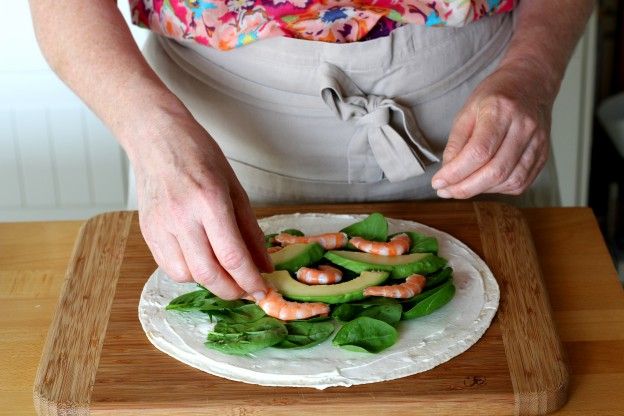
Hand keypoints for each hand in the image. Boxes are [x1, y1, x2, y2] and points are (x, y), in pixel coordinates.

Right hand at [129, 110, 271, 299]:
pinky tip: (201, 261)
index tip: (263, 291)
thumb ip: (250, 230)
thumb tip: (264, 265)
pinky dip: (189, 272)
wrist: (156, 138)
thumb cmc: (199, 156)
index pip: (232, 256)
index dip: (250, 280)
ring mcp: (160, 226)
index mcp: (210, 201)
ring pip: (187, 275)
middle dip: (232, 290)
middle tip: (246, 290)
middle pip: (208, 274)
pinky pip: (169, 267)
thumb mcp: (235, 188)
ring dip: (210, 281)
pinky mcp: (147, 232)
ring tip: (224, 271)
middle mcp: (182, 217)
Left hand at [431, 64, 554, 198]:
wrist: (530, 84)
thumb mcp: (467, 111)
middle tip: (446, 191)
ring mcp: (538, 142)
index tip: (438, 183)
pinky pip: (520, 183)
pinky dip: (498, 188)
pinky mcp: (543, 155)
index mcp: (501, 110)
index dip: (456, 173)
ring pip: (510, 180)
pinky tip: (483, 183)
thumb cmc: (495, 96)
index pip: (479, 152)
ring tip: (461, 188)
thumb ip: (456, 143)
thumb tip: (447, 173)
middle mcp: (524, 127)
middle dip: (466, 188)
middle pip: (496, 171)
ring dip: (481, 190)